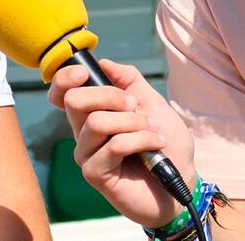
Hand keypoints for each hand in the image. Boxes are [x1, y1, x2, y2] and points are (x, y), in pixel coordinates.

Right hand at [47, 58, 195, 227]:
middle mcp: (84, 132)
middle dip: (111, 96)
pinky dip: (140, 140)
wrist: (181, 182)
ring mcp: (87, 154)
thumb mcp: (153, 104)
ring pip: (97, 122)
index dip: (64, 78)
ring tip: (155, 131)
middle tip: (137, 106)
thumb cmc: (167, 145)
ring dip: (134, 122)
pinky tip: (155, 146)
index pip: (62, 93)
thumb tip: (104, 62)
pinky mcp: (95, 174)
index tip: (85, 72)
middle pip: (74, 100)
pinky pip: (113, 145)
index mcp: (93, 113)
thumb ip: (130, 81)